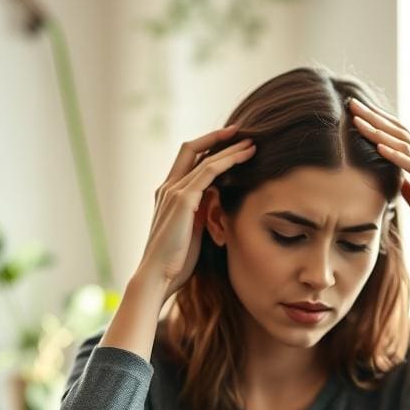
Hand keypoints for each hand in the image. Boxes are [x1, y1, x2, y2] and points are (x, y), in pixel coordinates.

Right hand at [138, 126, 255, 298]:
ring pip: (204, 158)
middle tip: (242, 132)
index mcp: (167, 194)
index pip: (186, 160)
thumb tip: (215, 200)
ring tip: (251, 144)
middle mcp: (167, 187)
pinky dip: (227, 161)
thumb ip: (200, 212)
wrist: (157, 277)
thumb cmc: (174, 262)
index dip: (207, 147)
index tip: (229, 142)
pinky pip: (208, 172)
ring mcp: (173, 192)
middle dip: (217, 138)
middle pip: (191, 148)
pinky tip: (243, 157)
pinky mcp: (183, 200)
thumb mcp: (191, 231)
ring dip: (229, 149)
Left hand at [348, 97, 409, 272]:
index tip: (357, 113)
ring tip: (358, 119)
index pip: (401, 138)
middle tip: (352, 103)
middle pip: (401, 133)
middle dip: (376, 118)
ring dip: (380, 131)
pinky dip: (396, 156)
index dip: (379, 124)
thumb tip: (394, 178)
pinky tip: (379, 147)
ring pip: (405, 145)